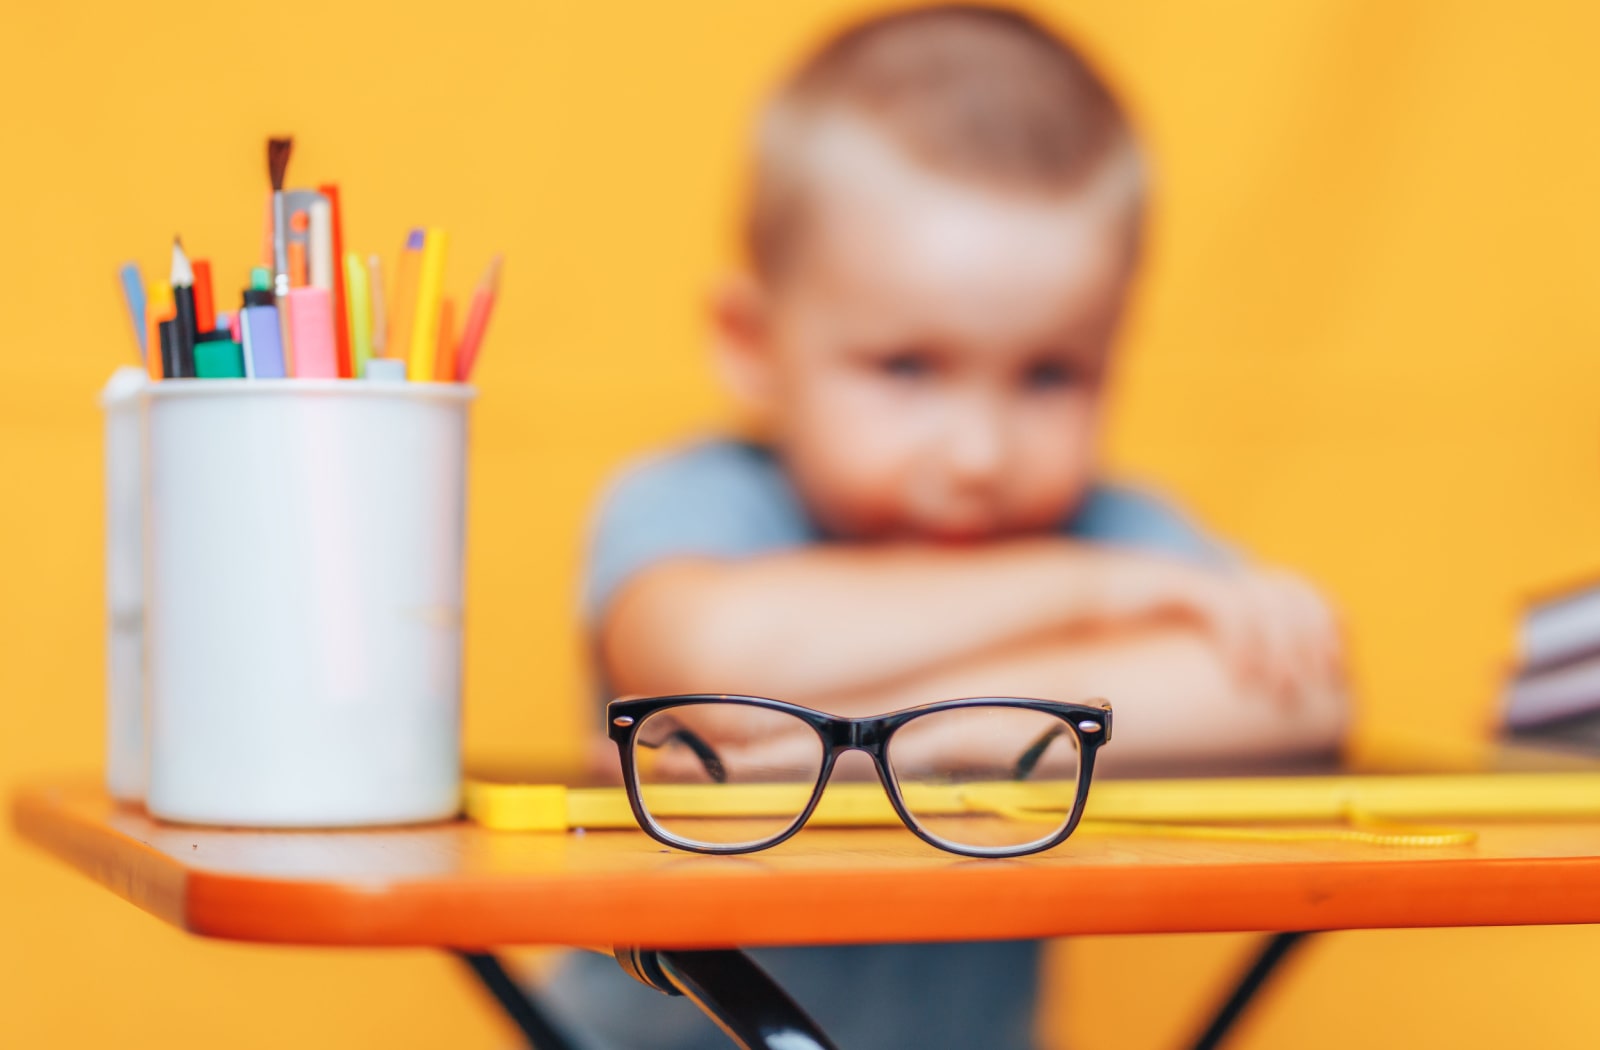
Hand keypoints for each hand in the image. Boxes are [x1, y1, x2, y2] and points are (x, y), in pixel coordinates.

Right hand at [1104, 557, 1344, 708]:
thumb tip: (1227, 729)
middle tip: (1323, 680)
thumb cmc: (1114, 635)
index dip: (1321, 616)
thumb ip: (1193, 681)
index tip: (1336, 659)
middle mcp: (1217, 576)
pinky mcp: (1174, 582)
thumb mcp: (1167, 658)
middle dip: (1312, 637)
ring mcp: (1198, 577)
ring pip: (1264, 603)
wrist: (1064, 599)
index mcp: (1225, 586)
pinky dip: (1242, 642)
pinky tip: (1244, 676)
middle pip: (1290, 593)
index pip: (1293, 587)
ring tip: (1282, 690)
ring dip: (1282, 647)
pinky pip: (1225, 606)